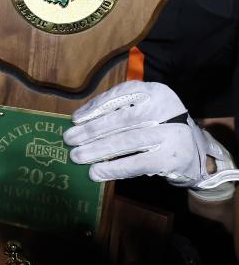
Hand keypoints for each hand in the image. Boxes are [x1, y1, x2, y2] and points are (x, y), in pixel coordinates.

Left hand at [64, 81, 233, 188]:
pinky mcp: (173, 158)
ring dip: (97, 150)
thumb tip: (79, 123)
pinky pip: (136, 163)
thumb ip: (119, 112)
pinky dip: (113, 168)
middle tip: (69, 140)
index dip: (95, 107)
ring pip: (126, 141)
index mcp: (156, 92)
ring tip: (76, 156)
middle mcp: (167, 109)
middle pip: (121, 120)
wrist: (195, 153)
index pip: (121, 96)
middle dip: (91, 131)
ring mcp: (173, 134)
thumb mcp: (144, 111)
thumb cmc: (158, 128)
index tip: (75, 119)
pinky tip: (96, 172)